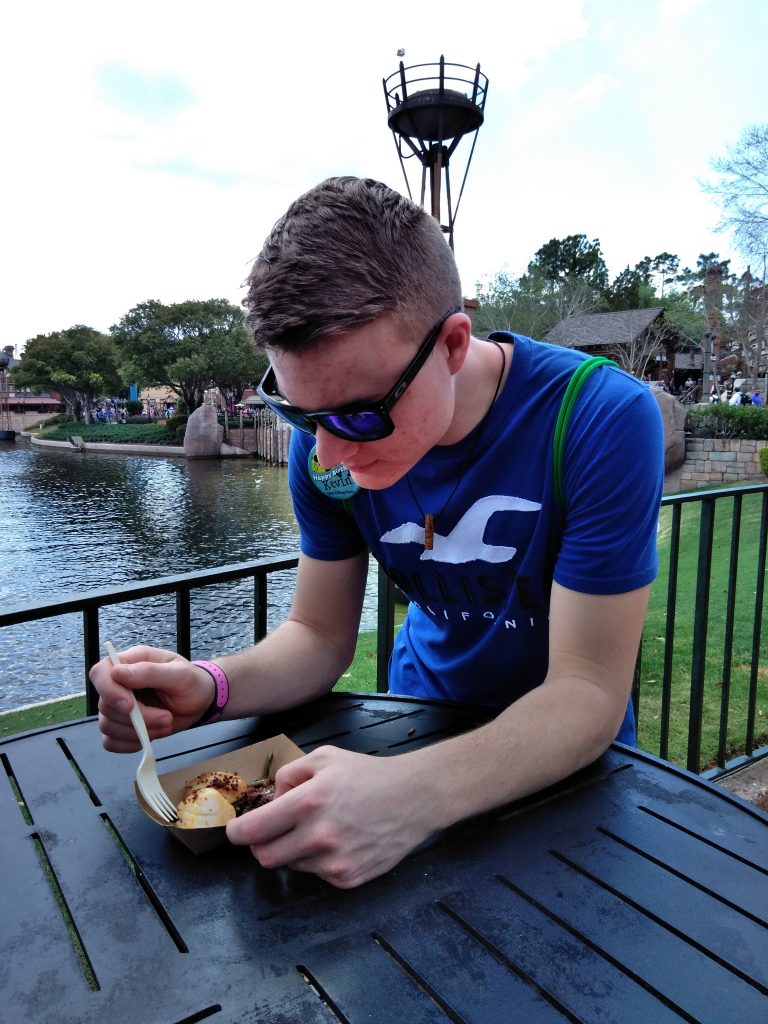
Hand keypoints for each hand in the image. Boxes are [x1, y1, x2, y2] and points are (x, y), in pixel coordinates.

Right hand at [89, 645, 214, 752]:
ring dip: (138, 732)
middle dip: (138, 718)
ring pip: (107, 725)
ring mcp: (119, 707)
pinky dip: (129, 744)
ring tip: (165, 724)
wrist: (200, 703)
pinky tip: (149, 736)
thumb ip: (149, 672)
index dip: (108, 691)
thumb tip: (117, 673)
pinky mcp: (122, 726)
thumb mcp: (180, 674)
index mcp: (131, 663)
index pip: (100, 672)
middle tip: (166, 717)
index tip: (130, 707)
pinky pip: (111, 741)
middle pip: (105, 705)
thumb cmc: (192, 682)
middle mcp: (120, 684)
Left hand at [225, 746, 433, 888]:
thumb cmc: (368, 775)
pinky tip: (338, 840)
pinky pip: (316, 874)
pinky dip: (317, 860)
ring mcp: (334, 863)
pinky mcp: (347, 879)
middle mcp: (318, 837)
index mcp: (308, 802)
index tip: (235, 831)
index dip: (237, 833)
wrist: (414, 798)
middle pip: (265, 857)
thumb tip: (270, 800)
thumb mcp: (324, 757)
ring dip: (293, 850)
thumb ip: (288, 774)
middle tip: (272, 830)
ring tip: (318, 828)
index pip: (253, 831)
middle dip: (261, 844)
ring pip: (291, 865)